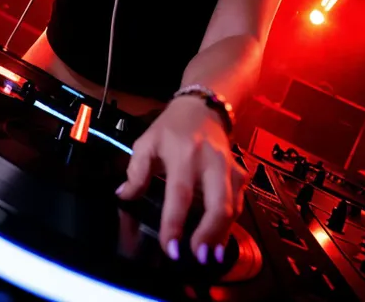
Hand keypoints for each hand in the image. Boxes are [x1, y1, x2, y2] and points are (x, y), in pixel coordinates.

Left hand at [116, 95, 247, 262]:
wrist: (202, 107)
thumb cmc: (171, 128)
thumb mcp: (147, 142)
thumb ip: (135, 170)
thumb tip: (124, 196)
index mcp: (184, 155)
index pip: (180, 194)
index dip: (174, 223)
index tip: (170, 247)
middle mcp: (210, 162)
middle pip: (218, 203)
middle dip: (211, 233)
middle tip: (199, 257)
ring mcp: (229, 168)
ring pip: (232, 205)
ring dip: (222, 233)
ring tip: (210, 255)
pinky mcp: (240, 172)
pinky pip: (239, 201)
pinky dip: (230, 223)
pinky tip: (220, 239)